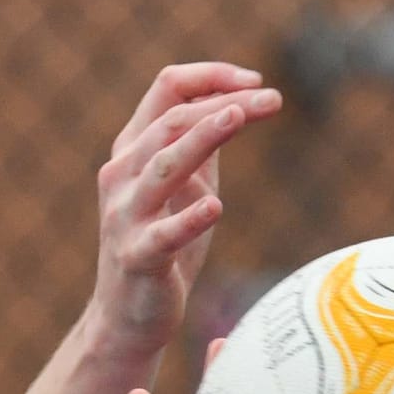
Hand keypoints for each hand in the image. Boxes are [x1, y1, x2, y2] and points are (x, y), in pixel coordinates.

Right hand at [90, 64, 279, 358]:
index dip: (211, 77)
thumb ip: (201, 146)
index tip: (256, 83)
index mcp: (133, 148)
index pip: (167, 89)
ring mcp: (125, 214)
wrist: (127, 316)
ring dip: (201, 138)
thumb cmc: (162, 246)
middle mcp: (122, 173)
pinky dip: (188, 219)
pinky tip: (215, 208)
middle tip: (272, 100)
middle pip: (171, 120)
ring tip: (237, 117)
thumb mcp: (184, 185)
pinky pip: (163, 234)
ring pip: (162, 164)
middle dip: (223, 104)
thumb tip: (236, 101)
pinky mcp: (137, 257)